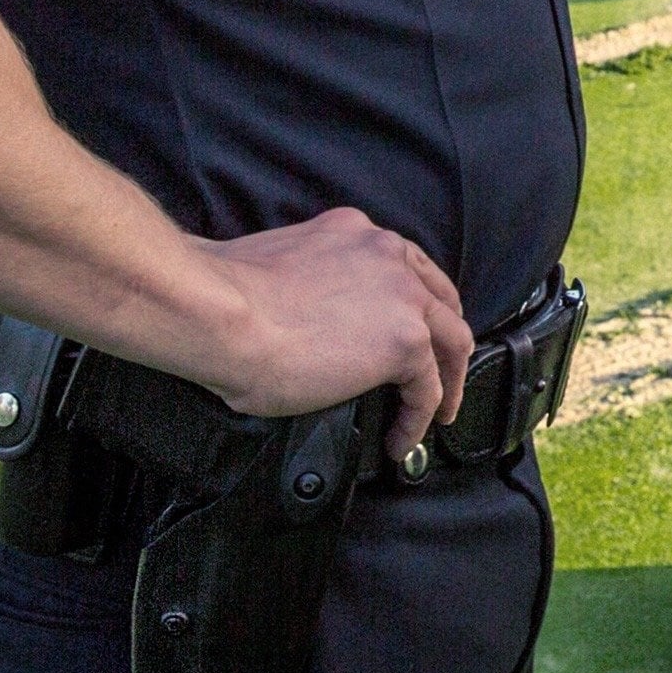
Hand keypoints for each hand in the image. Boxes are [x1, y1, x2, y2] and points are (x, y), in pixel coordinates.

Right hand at [186, 207, 476, 461]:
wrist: (220, 314)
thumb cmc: (224, 301)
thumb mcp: (281, 270)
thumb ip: (311, 283)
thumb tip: (301, 320)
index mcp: (355, 233)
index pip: (406, 269)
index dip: (416, 305)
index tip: (413, 330)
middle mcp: (387, 256)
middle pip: (442, 301)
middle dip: (445, 341)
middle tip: (441, 373)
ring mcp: (403, 296)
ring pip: (452, 341)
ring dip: (448, 382)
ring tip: (437, 414)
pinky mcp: (404, 341)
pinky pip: (427, 388)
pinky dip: (419, 418)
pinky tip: (399, 439)